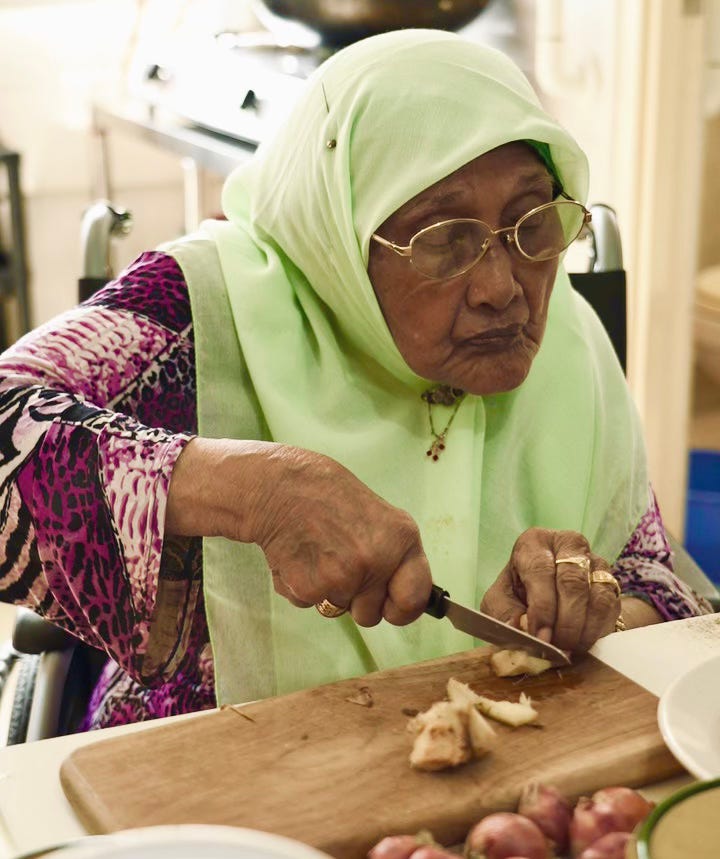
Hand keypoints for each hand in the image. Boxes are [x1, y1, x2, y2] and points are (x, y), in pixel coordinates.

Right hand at [166, 438, 431, 627]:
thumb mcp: (379, 515)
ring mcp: (342, 578)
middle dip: (356, 600)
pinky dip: (302, 585)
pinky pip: (310, 603)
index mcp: (401, 540)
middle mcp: (377, 562)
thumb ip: (394, 553)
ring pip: (338, 608)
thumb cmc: (328, 494)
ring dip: (327, 589)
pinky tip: (300, 555)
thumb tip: (406, 593)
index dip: (401, 609)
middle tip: (340, 565)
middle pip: (371, 615)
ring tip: (318, 551)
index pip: (415, 600)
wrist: (279, 486)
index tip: (391, 606)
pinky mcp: (309, 589)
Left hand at [479, 527, 620, 652]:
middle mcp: (568, 545)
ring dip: (583, 629)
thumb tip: (517, 628)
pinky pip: (611, 608)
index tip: (541, 637)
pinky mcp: (612, 582)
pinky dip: (597, 630)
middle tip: (557, 648)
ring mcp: (594, 561)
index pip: (541, 570)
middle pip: (573, 582)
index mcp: (535, 542)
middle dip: (565, 622)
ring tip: (568, 649)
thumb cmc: (517, 594)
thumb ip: (505, 614)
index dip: (542, 607)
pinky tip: (582, 643)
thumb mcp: (500, 601)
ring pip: (597, 596)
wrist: (545, 598)